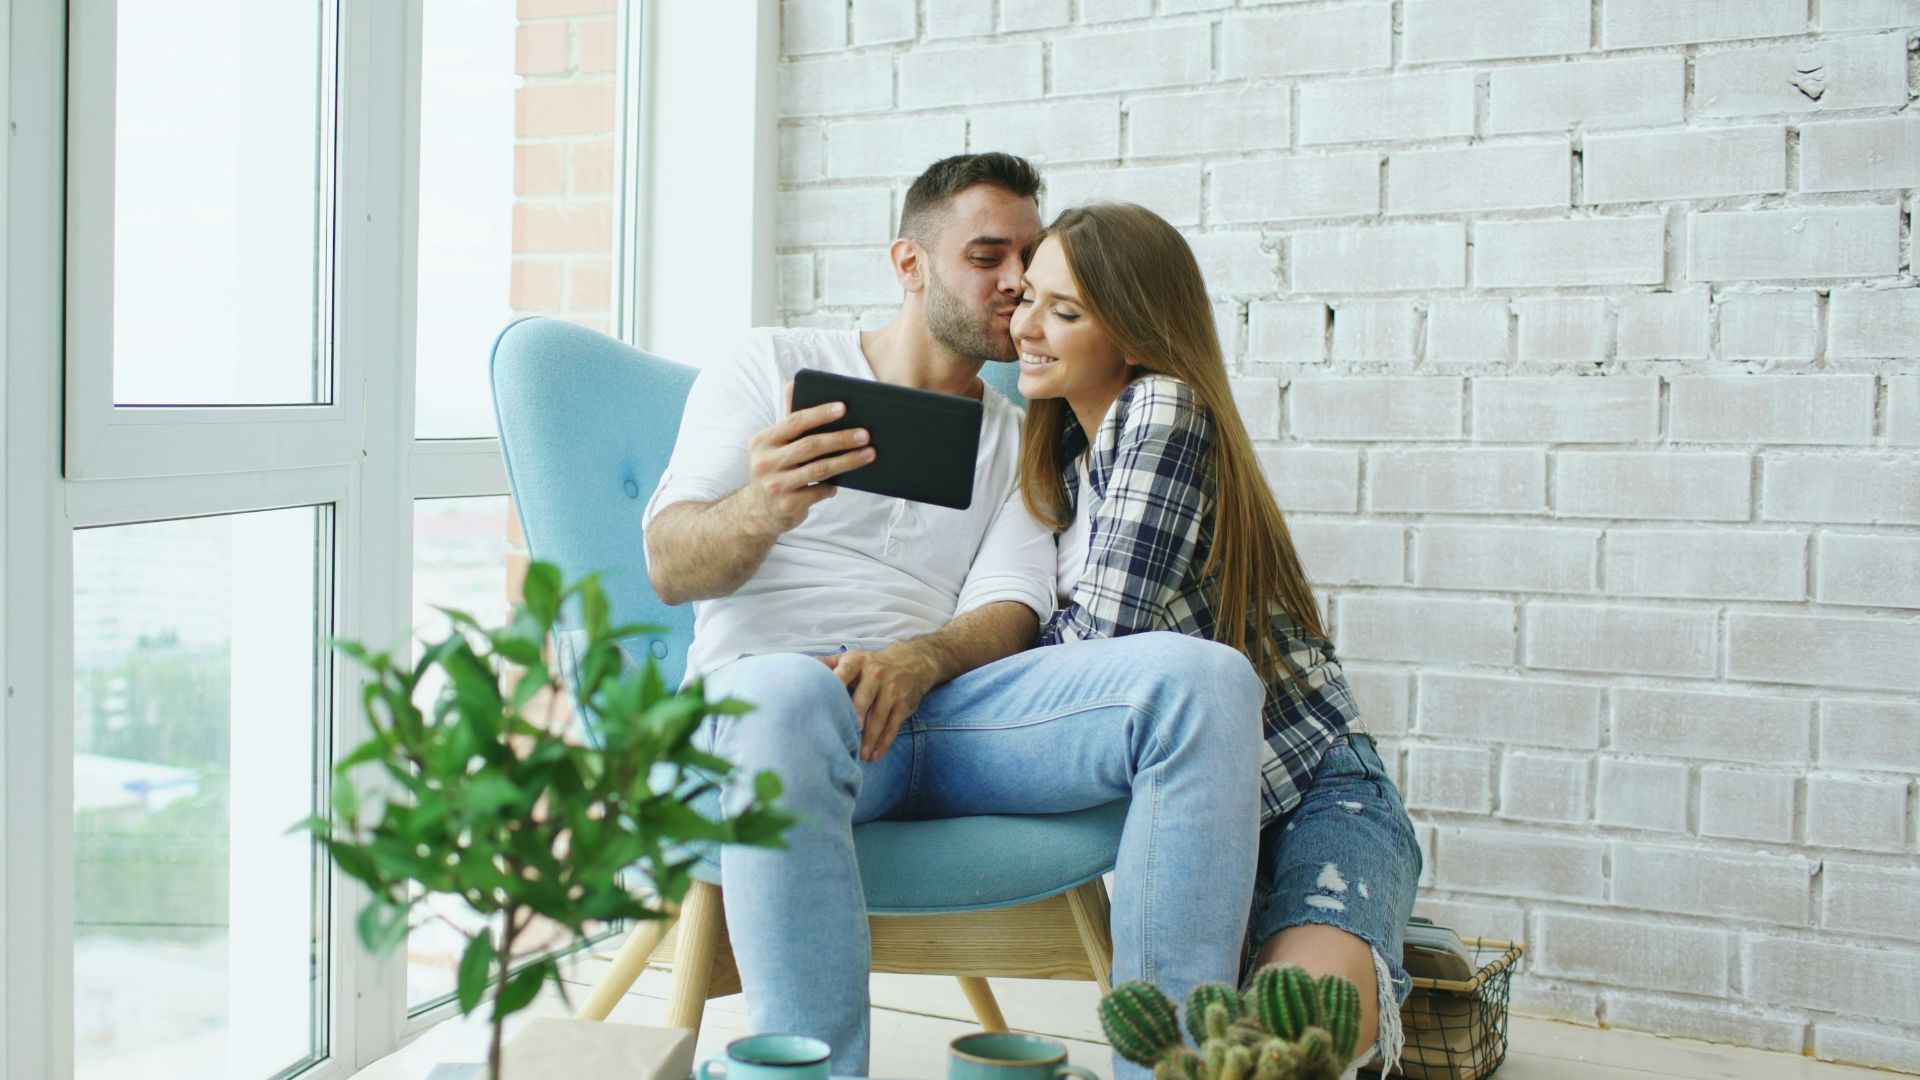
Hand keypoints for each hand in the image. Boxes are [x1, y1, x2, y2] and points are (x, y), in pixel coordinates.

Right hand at [741, 384, 874, 536]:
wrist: (758, 512)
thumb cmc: (775, 470)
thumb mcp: (775, 445)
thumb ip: (788, 419)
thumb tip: (793, 383)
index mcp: (763, 441)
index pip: (794, 422)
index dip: (820, 413)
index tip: (844, 407)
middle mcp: (765, 462)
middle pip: (810, 446)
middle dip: (841, 438)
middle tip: (865, 434)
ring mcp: (775, 485)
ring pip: (819, 469)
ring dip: (848, 461)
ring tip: (869, 454)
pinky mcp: (787, 504)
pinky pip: (819, 491)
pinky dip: (832, 485)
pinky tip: (842, 481)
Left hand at [819, 644, 941, 760]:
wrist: (912, 662)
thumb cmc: (871, 664)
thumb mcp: (852, 658)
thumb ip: (827, 664)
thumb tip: (801, 668)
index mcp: (857, 661)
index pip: (844, 672)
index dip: (836, 685)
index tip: (826, 702)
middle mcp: (875, 674)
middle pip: (864, 699)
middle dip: (855, 718)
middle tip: (845, 737)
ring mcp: (892, 690)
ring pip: (879, 717)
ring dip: (869, 739)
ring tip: (860, 756)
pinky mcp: (903, 704)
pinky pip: (893, 726)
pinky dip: (884, 742)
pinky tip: (875, 755)